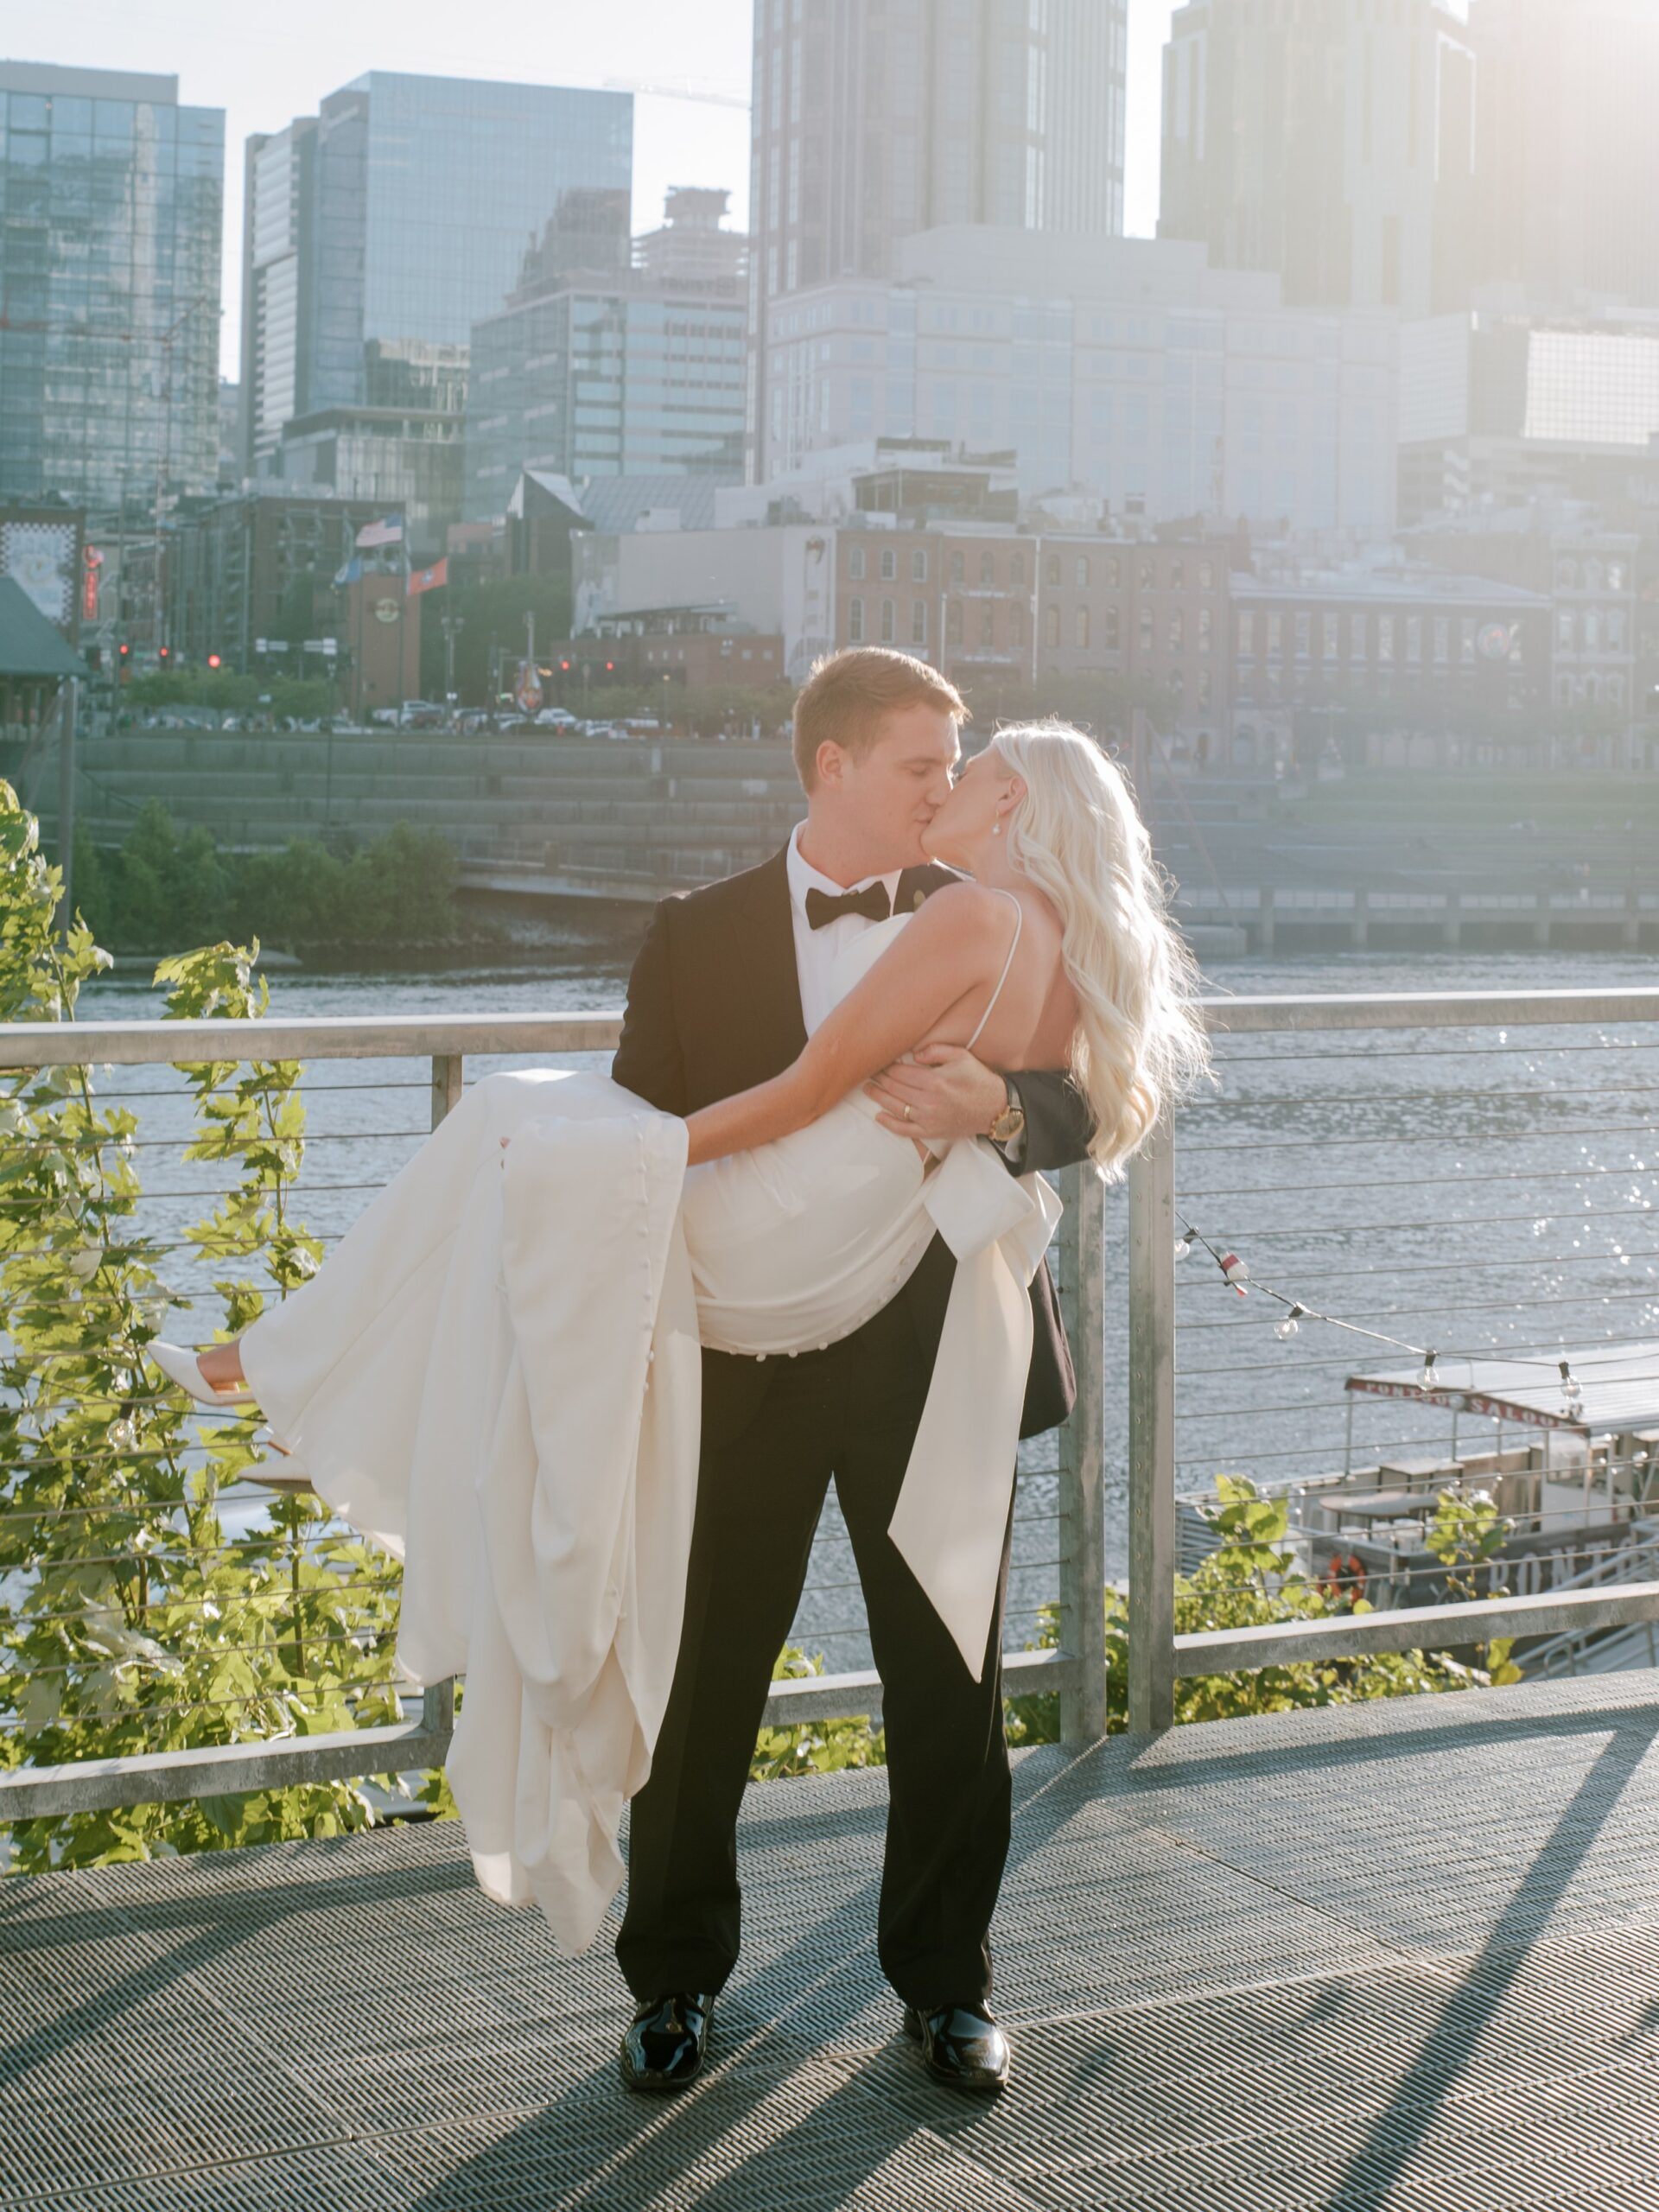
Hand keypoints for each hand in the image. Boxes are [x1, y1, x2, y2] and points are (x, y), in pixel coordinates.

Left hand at [865, 1044, 1006, 1142]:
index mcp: (935, 1081)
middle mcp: (928, 1101)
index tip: (879, 1061)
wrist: (995, 1108)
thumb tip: (914, 1054)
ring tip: (868, 1089)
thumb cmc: (978, 1080)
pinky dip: (889, 1124)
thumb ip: (937, 1050)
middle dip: (879, 1079)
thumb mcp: (962, 1056)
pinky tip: (879, 1116)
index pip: (900, 1072)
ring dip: (878, 1097)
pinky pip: (904, 1130)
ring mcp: (928, 1119)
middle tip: (870, 1072)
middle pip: (894, 1088)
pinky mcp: (931, 1132)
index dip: (886, 1066)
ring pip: (895, 1107)